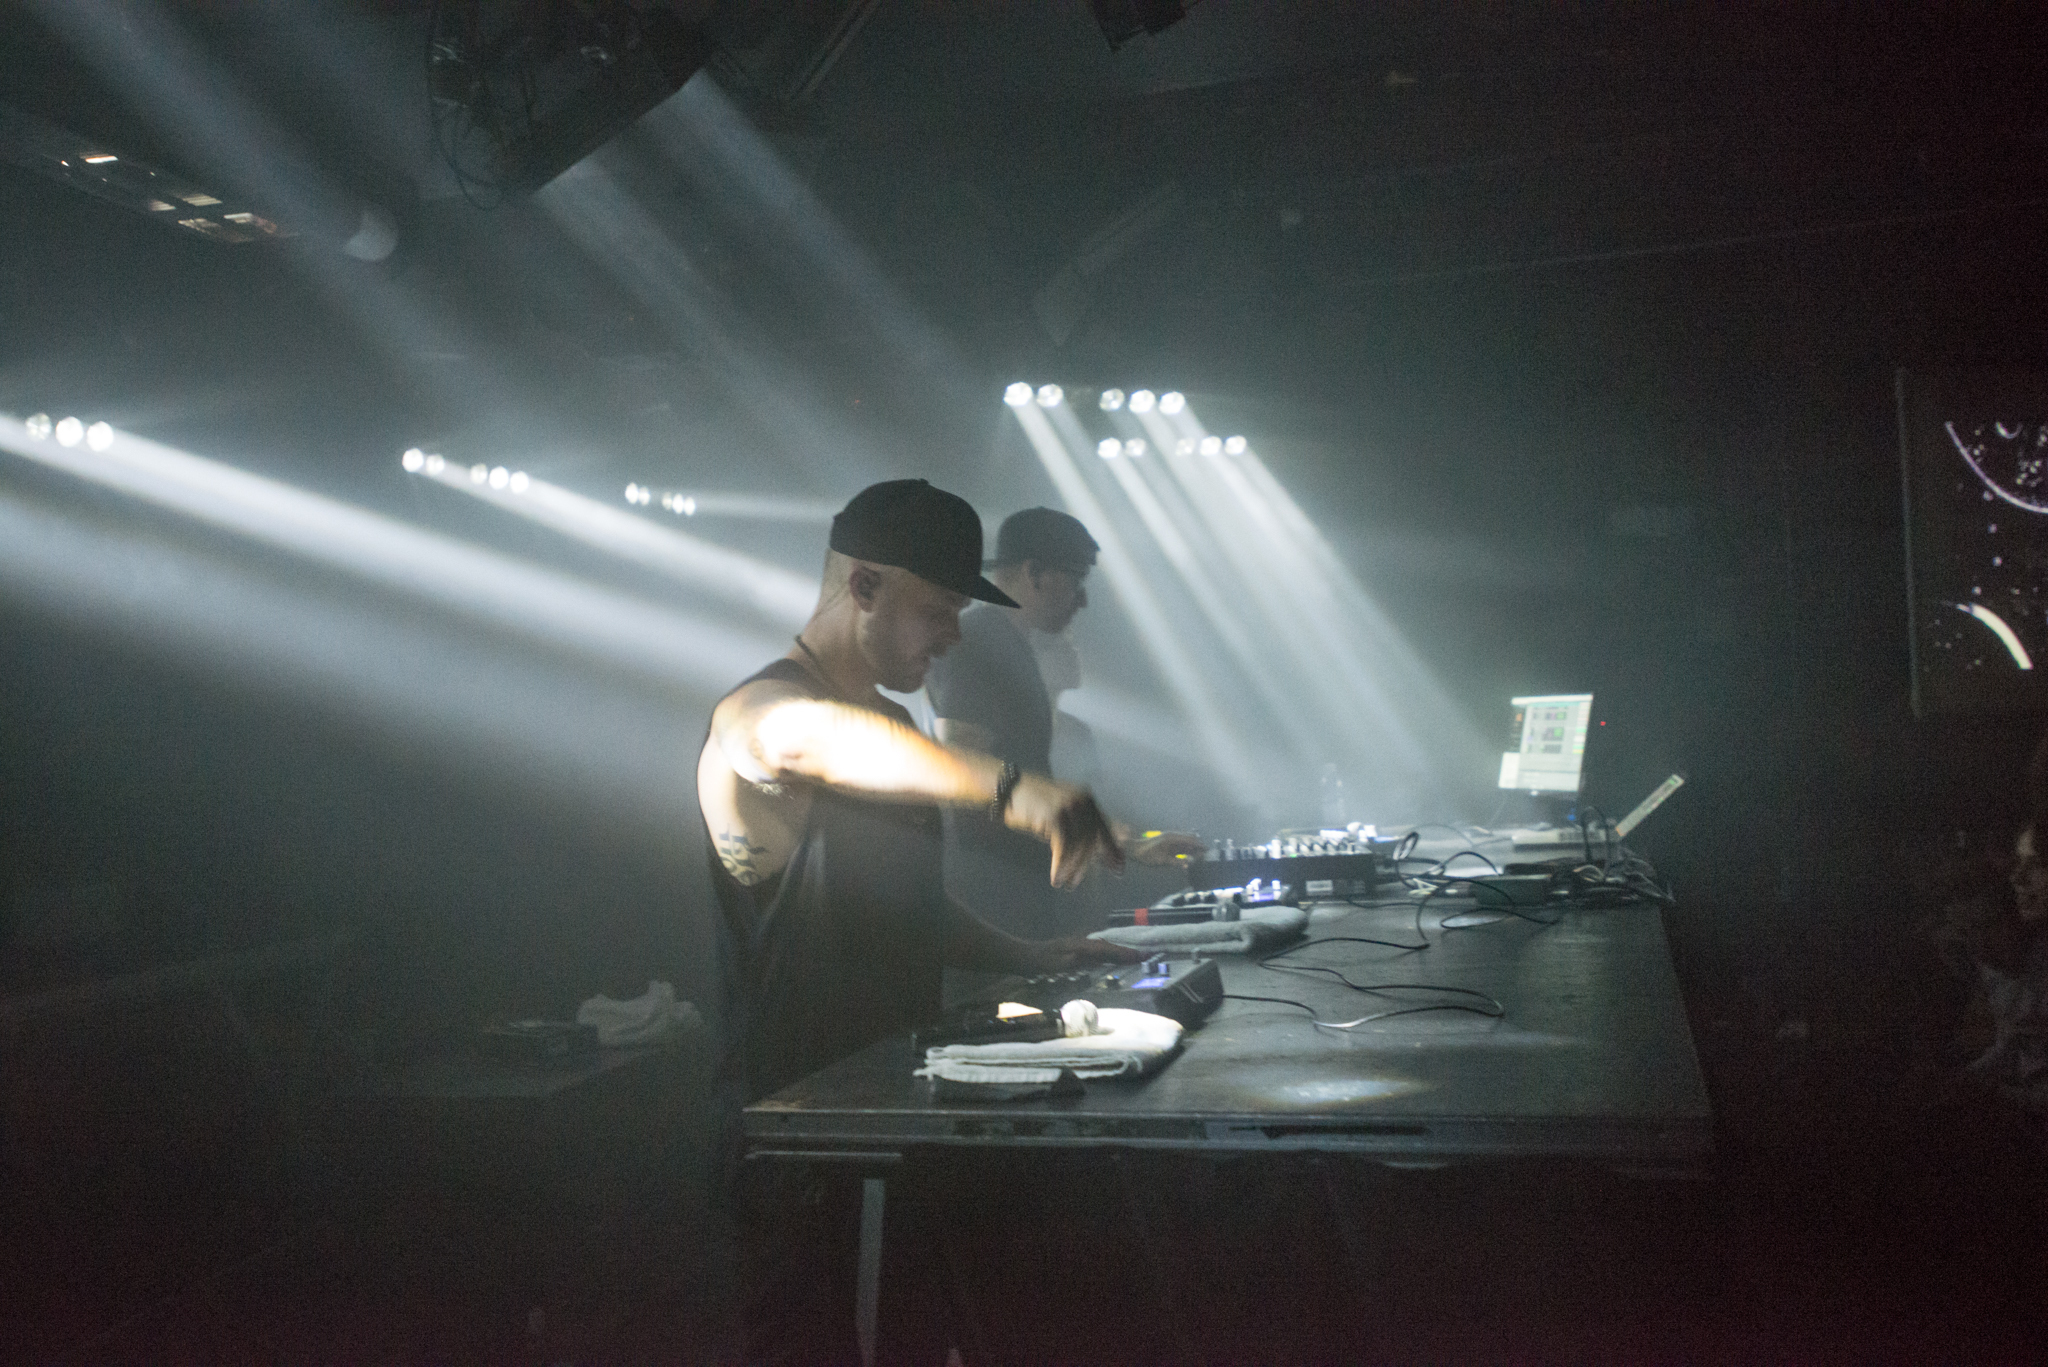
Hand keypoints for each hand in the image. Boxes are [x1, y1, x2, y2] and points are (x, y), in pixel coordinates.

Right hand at [1005, 773, 1124, 886]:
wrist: (1009, 789)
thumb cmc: (1035, 804)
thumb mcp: (1063, 814)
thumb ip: (1082, 827)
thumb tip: (1107, 848)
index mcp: (1087, 799)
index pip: (1104, 828)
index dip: (1112, 850)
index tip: (1118, 869)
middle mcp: (1082, 800)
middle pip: (1092, 839)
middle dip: (1086, 864)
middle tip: (1076, 882)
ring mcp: (1068, 807)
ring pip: (1078, 845)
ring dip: (1072, 868)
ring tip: (1065, 883)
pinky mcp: (1055, 816)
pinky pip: (1063, 847)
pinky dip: (1060, 865)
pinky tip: (1056, 877)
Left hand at [1026, 934, 1144, 972]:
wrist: (1022, 957)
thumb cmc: (1038, 963)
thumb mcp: (1054, 964)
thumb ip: (1072, 960)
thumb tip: (1091, 956)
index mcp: (1080, 946)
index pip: (1107, 950)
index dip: (1125, 953)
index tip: (1143, 956)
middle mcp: (1082, 944)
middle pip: (1109, 947)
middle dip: (1127, 952)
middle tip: (1147, 956)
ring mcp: (1078, 947)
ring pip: (1104, 949)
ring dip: (1119, 953)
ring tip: (1135, 958)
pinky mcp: (1075, 952)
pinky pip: (1098, 953)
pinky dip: (1109, 955)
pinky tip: (1111, 961)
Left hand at [1115, 825, 1205, 866]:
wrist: (1135, 850)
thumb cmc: (1147, 855)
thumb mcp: (1161, 860)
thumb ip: (1176, 862)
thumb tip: (1188, 864)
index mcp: (1172, 838)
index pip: (1190, 840)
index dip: (1199, 845)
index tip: (1208, 851)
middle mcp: (1173, 837)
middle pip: (1190, 840)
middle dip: (1198, 846)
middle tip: (1206, 855)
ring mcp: (1170, 840)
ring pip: (1186, 843)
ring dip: (1193, 849)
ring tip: (1201, 857)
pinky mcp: (1168, 844)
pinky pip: (1180, 846)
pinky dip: (1187, 851)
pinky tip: (1190, 857)